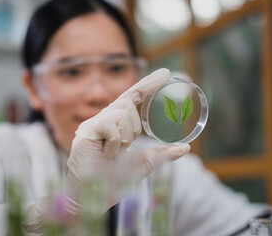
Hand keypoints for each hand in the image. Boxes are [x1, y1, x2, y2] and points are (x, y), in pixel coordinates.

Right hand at [64, 68, 190, 213]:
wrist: (94, 199)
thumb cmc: (114, 181)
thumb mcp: (143, 164)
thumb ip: (161, 154)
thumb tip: (185, 148)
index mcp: (115, 124)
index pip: (133, 97)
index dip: (148, 85)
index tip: (166, 73)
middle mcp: (102, 120)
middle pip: (128, 104)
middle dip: (133, 128)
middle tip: (123, 148)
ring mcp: (92, 124)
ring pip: (122, 113)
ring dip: (125, 137)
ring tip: (113, 153)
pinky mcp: (86, 131)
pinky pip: (111, 124)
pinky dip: (116, 142)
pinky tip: (106, 153)